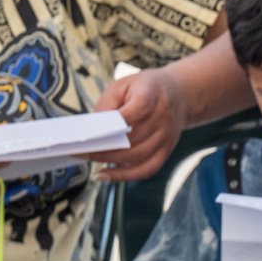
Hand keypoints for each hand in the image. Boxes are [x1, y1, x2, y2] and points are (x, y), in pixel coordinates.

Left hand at [89, 66, 182, 182]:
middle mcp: (162, 118)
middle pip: (132, 140)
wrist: (180, 93)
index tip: (88, 133)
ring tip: (90, 159)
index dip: (110, 126)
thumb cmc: (146, 88)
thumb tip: (94, 129)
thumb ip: (107, 104)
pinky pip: (147, 169)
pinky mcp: (167, 150)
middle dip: (104, 148)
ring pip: (137, 157)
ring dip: (111, 161)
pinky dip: (126, 176)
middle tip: (81, 150)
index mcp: (150, 96)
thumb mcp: (123, 84)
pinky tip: (107, 175)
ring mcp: (166, 137)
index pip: (131, 113)